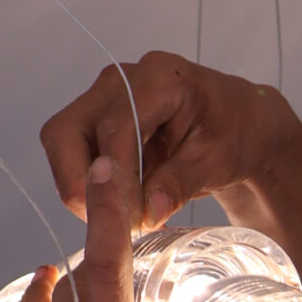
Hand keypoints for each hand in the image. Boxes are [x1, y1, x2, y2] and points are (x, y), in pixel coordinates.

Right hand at [40, 50, 287, 230]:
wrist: (239, 122)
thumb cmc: (235, 132)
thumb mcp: (218, 161)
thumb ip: (180, 183)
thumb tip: (148, 212)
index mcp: (160, 78)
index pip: (115, 129)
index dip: (117, 179)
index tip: (130, 219)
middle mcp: (122, 80)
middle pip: (67, 132)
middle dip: (81, 184)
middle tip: (111, 223)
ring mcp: (104, 97)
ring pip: (62, 144)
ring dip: (83, 187)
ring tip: (122, 217)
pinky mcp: (96, 117)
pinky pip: (73, 153)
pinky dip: (91, 184)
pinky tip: (121, 205)